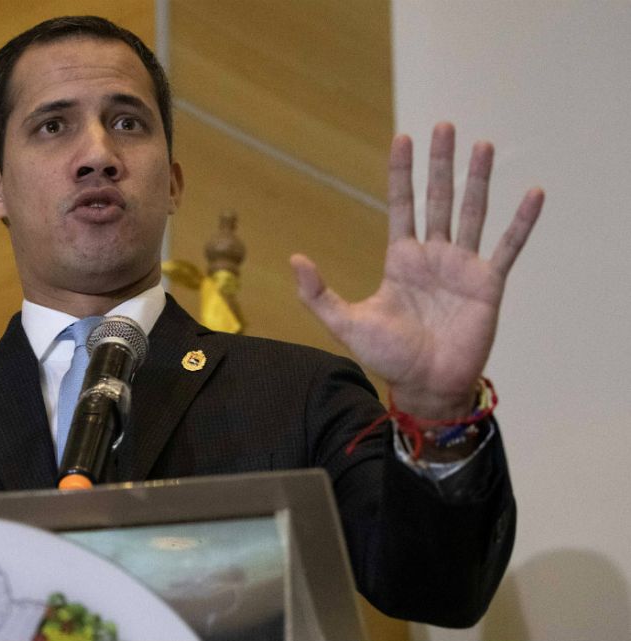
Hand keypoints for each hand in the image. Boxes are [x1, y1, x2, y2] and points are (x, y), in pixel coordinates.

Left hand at [290, 122, 542, 419]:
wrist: (424, 385)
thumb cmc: (387, 356)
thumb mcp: (345, 322)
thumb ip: (318, 293)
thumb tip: (294, 259)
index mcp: (401, 258)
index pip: (402, 204)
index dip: (402, 172)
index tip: (404, 137)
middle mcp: (434, 255)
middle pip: (439, 198)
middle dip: (441, 163)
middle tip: (445, 126)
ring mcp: (463, 267)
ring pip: (474, 212)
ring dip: (479, 179)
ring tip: (484, 145)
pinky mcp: (488, 284)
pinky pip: (508, 247)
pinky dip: (522, 222)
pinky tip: (534, 193)